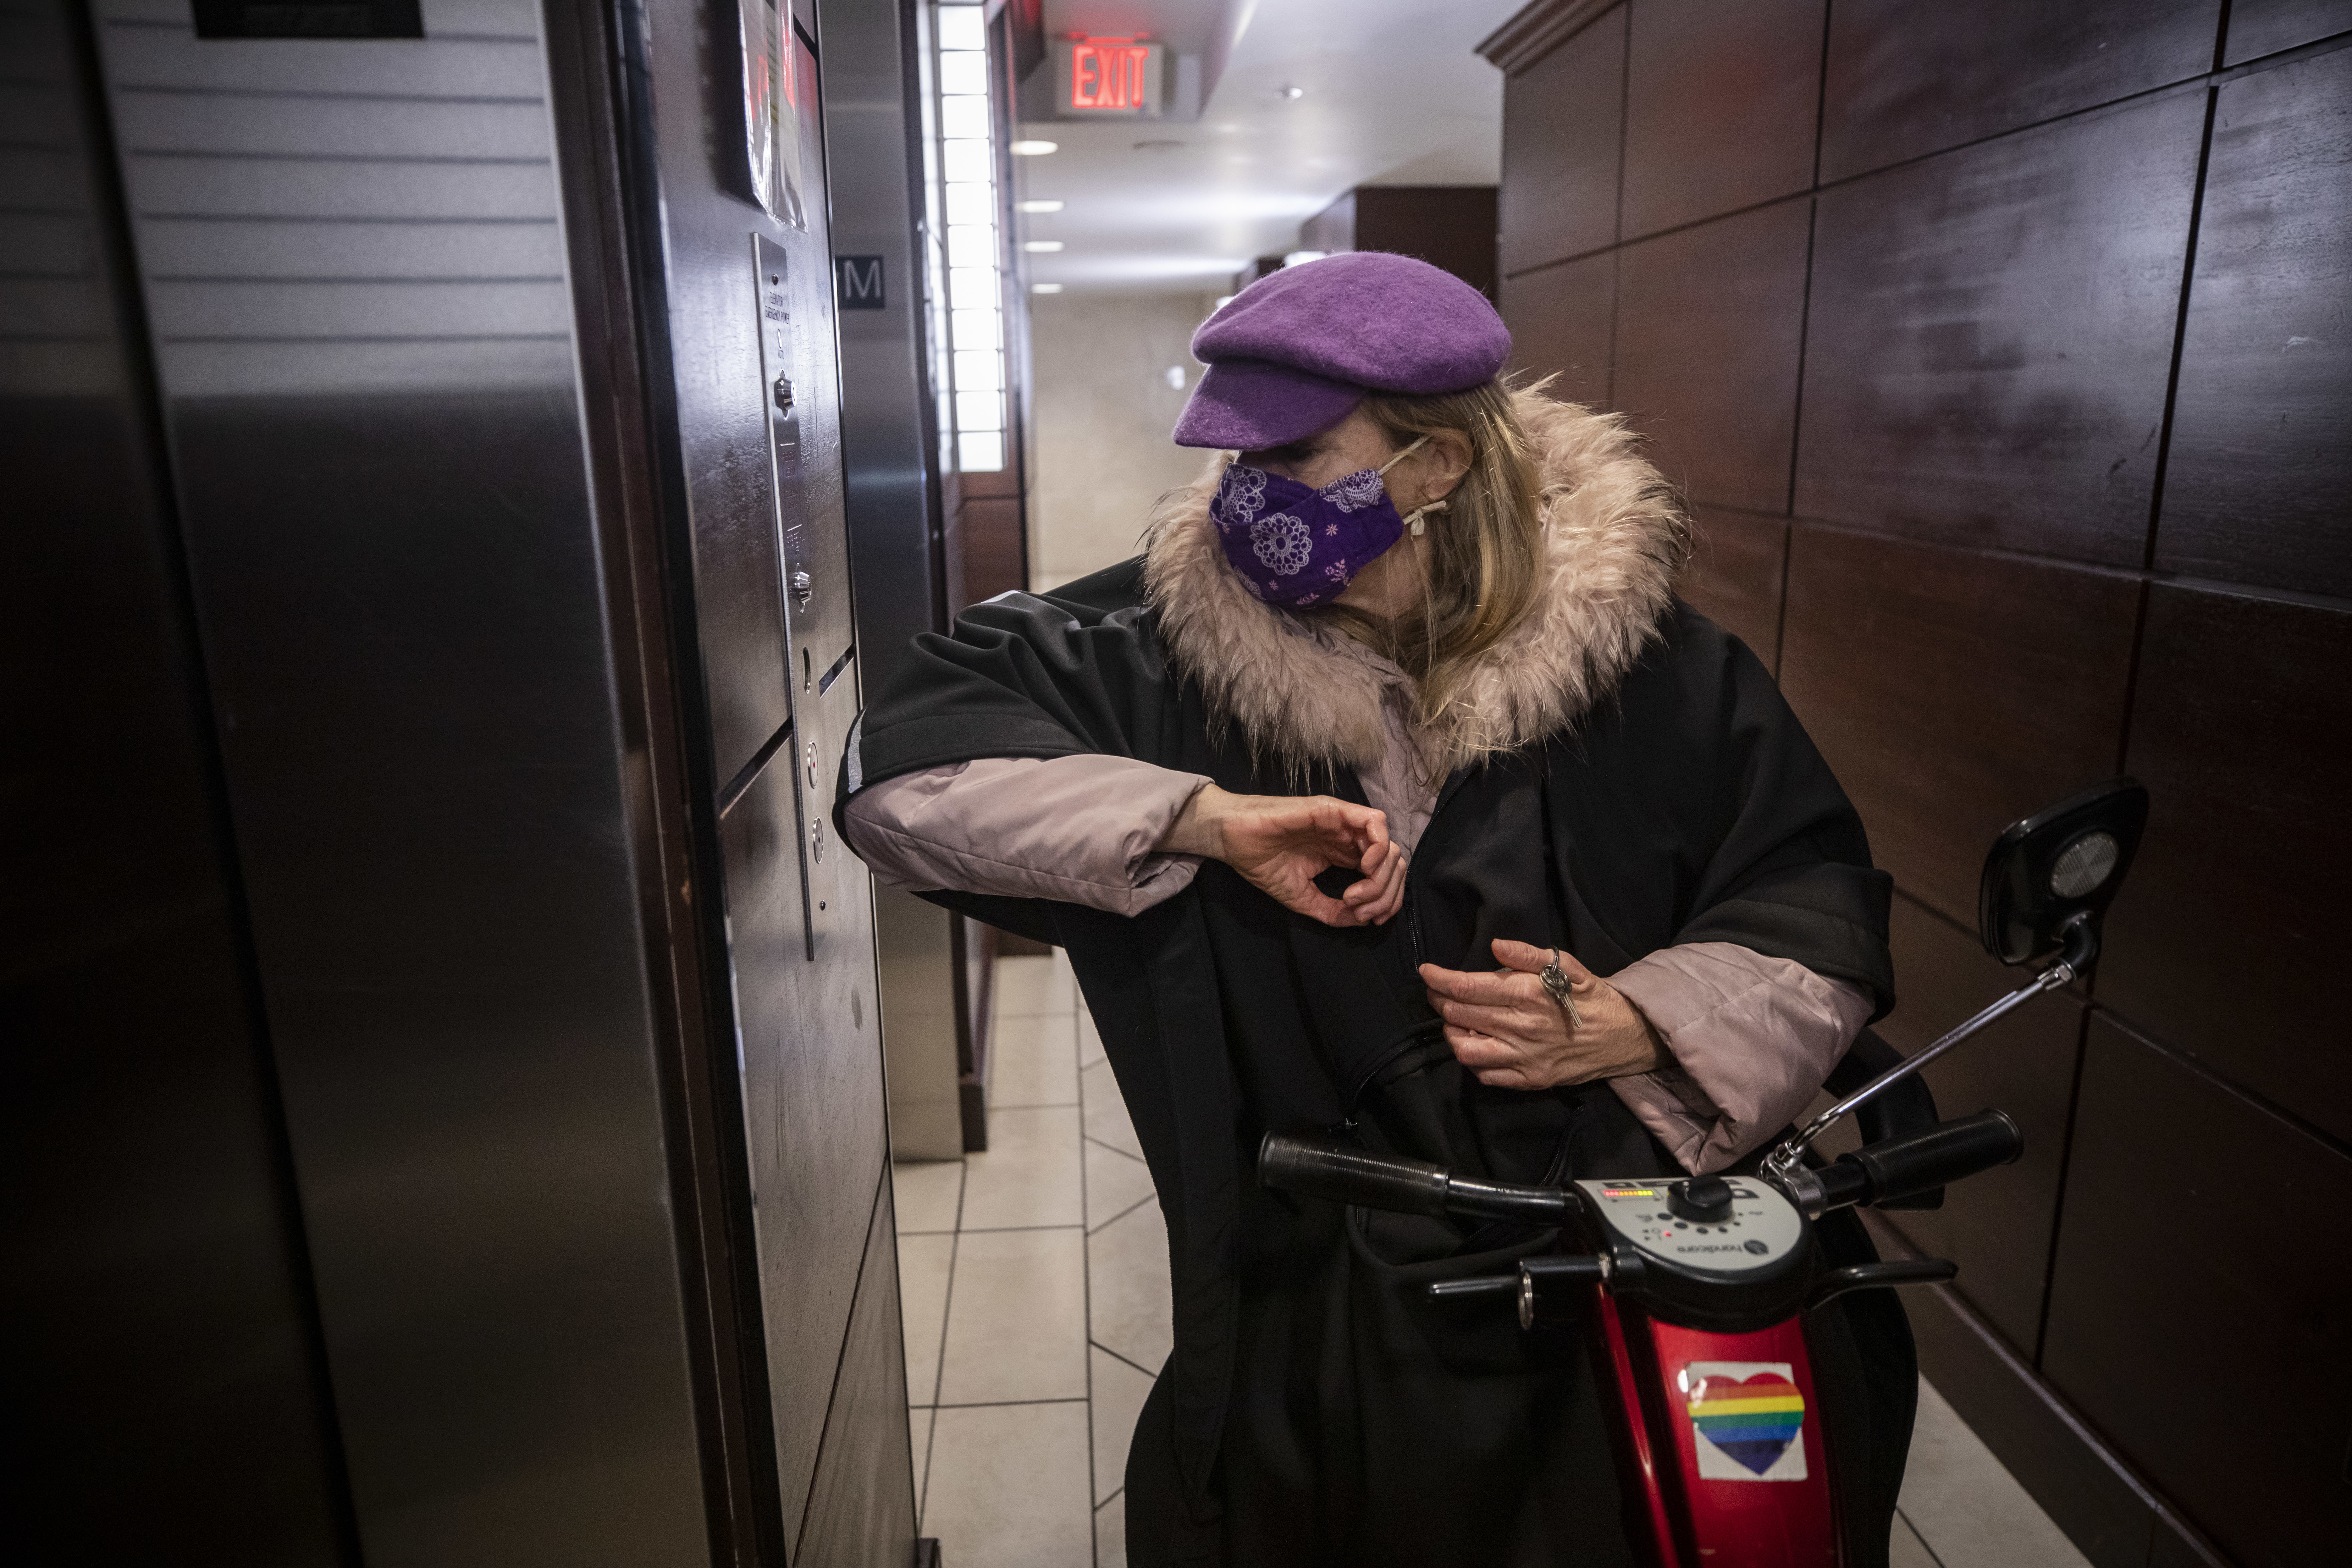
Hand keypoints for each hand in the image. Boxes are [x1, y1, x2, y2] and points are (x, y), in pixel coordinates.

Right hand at [1158, 784, 1404, 927]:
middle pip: (1393, 863)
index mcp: (1343, 856)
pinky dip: (1378, 847)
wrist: (1233, 839)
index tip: (1368, 918)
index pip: (1385, 876)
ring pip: (1388, 845)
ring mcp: (1344, 822)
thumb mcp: (1302, 898)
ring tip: (1355, 895)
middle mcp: (1349, 838)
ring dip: (1381, 876)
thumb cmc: (1262, 863)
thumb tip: (1363, 921)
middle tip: (1360, 909)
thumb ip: (1332, 911)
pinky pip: (1375, 822)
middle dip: (1386, 893)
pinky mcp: (1335, 809)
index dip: (1387, 900)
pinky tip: (1362, 868)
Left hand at [1419, 939, 1667, 1089]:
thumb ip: (1530, 955)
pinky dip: (1472, 1059)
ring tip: (1454, 1019)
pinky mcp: (1529, 1080)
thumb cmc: (1594, 997)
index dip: (1439, 978)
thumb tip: (1496, 945)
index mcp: (1529, 995)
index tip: (1426, 970)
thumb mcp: (1569, 965)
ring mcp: (1524, 1058)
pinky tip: (1476, 1044)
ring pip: (1465, 1049)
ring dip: (1451, 1031)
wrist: (1626, 1037)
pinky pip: (1485, 1075)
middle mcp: (1522, 1027)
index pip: (1468, 987)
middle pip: (1460, 1015)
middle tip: (1437, 990)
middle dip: (1440, 1000)